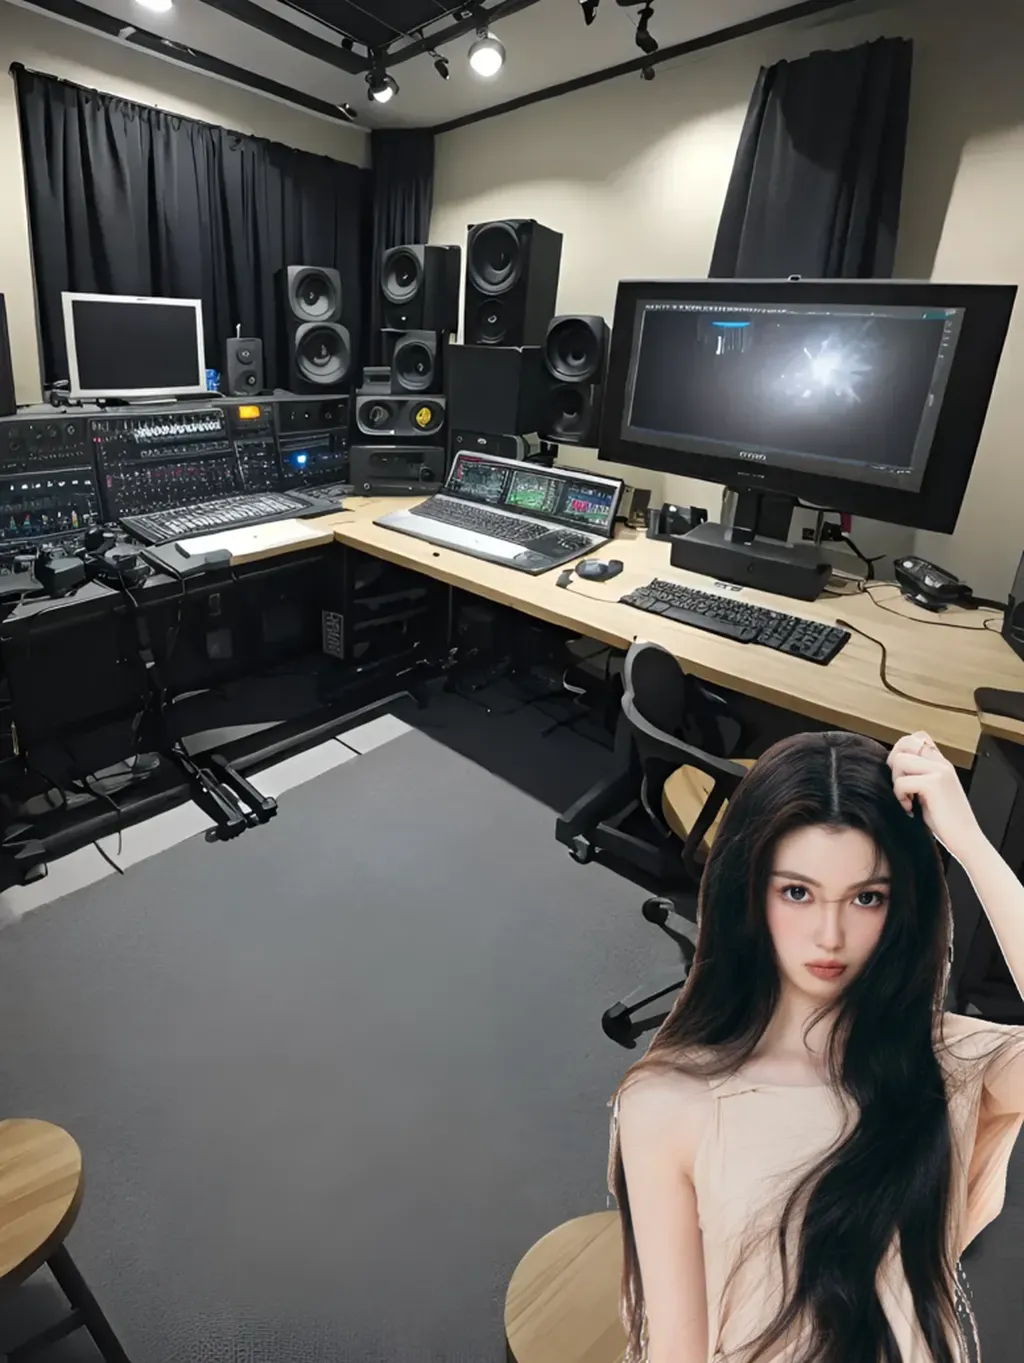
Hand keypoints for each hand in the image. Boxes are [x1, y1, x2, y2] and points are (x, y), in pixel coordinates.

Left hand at [886, 731, 983, 860]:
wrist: (967, 840)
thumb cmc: (946, 823)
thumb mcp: (931, 793)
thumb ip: (919, 776)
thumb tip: (892, 768)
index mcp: (942, 764)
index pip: (917, 737)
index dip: (901, 751)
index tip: (901, 776)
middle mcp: (942, 763)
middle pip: (905, 743)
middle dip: (894, 764)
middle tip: (899, 786)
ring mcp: (940, 771)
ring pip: (900, 761)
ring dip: (896, 782)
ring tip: (906, 800)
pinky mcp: (934, 784)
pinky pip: (901, 782)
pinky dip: (899, 797)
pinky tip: (909, 809)